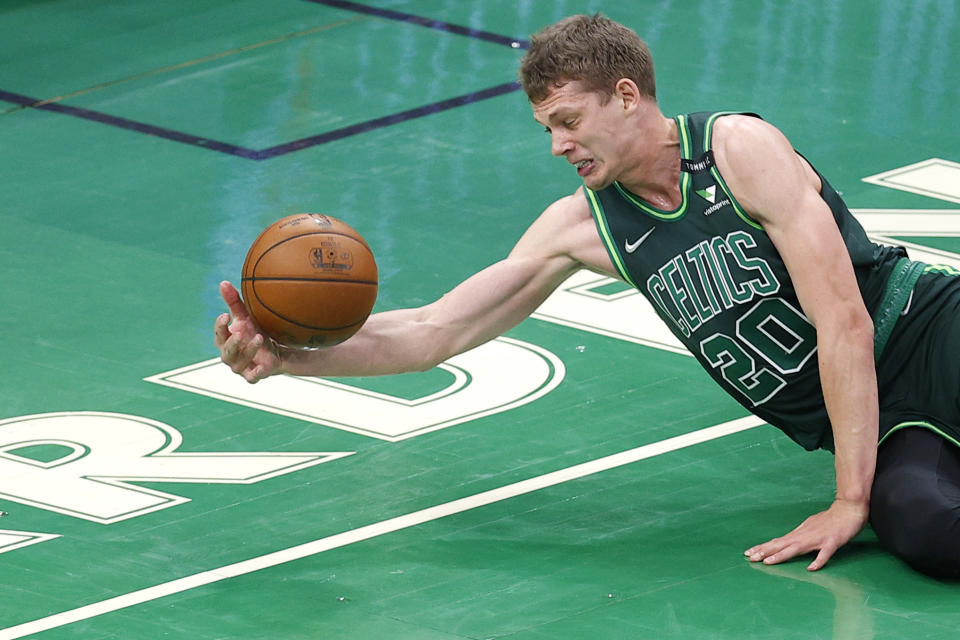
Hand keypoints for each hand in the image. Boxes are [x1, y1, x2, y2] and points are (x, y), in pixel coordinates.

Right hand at [213, 281, 281, 382]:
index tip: (226, 315)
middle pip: (226, 351)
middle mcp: (230, 355)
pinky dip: (255, 374)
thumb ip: (234, 302)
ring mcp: (241, 366)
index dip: (220, 325)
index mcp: (226, 339)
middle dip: (232, 343)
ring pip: (238, 363)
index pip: (218, 333)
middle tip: (240, 333)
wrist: (275, 350)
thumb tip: (223, 282)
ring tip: (259, 337)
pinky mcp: (253, 375)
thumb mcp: (246, 316)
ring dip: (248, 351)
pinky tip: (261, 368)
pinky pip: (251, 378)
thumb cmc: (254, 331)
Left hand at [744, 498, 868, 570]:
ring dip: (781, 555)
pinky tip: (811, 568)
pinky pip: (825, 553)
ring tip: (768, 562)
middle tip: (750, 558)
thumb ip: (800, 535)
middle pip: (782, 545)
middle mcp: (805, 536)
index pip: (778, 542)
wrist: (849, 509)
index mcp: (799, 533)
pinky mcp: (832, 542)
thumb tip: (789, 541)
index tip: (749, 553)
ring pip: (796, 548)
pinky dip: (818, 560)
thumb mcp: (810, 526)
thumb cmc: (830, 519)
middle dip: (765, 552)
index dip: (763, 548)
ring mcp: (818, 539)